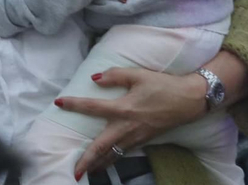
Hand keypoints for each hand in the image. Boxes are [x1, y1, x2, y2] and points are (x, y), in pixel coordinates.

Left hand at [56, 67, 209, 179]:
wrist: (189, 100)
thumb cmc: (164, 86)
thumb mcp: (139, 75)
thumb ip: (115, 75)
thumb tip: (95, 78)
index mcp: (124, 108)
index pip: (93, 107)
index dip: (75, 105)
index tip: (59, 104)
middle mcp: (127, 127)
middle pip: (102, 147)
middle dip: (86, 161)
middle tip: (74, 172)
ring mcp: (136, 137)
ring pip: (113, 154)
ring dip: (98, 164)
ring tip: (85, 172)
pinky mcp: (143, 140)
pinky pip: (124, 153)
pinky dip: (112, 160)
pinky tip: (106, 162)